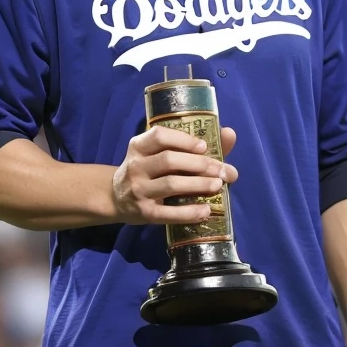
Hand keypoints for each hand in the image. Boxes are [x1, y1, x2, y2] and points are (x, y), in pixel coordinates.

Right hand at [112, 125, 237, 224]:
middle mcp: (135, 165)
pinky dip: (189, 212)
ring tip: (217, 186)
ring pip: (171, 184)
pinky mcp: (144, 213)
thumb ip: (192, 145)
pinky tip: (206, 210)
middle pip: (169, 160)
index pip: (160, 136)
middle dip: (199, 164)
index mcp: (139, 146)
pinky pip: (168, 213)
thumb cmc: (148, 170)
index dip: (184, 140)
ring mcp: (138, 190)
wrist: (116, 198)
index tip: (204, 146)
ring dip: (198, 184)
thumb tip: (230, 133)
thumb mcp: (158, 153)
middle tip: (221, 170)